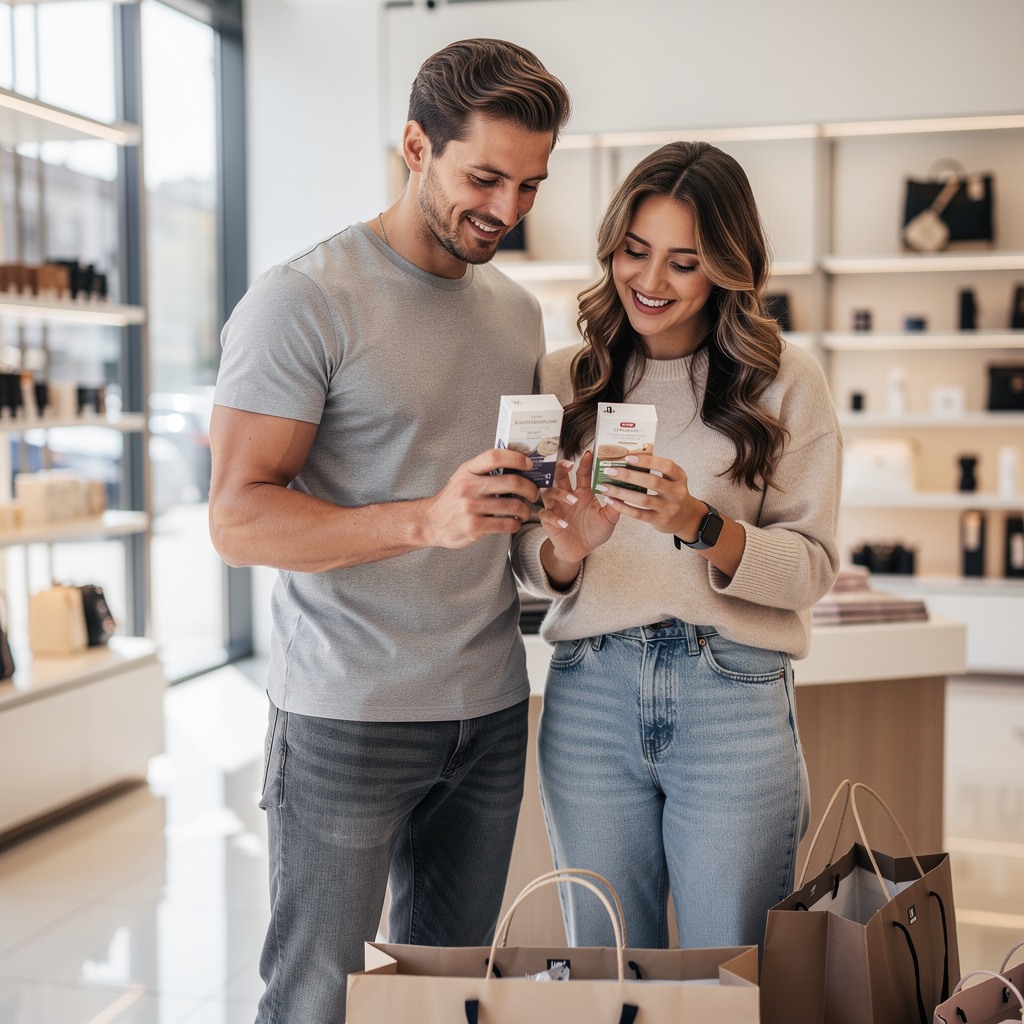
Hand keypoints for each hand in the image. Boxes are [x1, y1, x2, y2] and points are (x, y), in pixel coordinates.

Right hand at [421, 448, 539, 548]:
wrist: (430, 522)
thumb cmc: (452, 499)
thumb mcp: (463, 477)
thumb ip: (484, 471)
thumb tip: (517, 465)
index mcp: (468, 470)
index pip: (494, 456)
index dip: (516, 458)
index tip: (529, 464)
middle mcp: (469, 487)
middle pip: (512, 482)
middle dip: (530, 489)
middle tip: (534, 494)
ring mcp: (471, 507)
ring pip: (513, 506)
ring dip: (526, 510)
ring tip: (525, 512)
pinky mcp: (475, 526)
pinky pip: (506, 524)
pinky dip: (516, 524)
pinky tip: (514, 523)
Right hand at [537, 451, 619, 563]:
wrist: (581, 551)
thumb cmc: (594, 532)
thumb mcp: (609, 519)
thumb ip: (616, 506)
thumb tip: (626, 491)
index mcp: (582, 493)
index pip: (582, 474)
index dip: (584, 464)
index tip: (588, 453)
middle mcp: (567, 497)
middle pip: (559, 477)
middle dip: (561, 468)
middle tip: (569, 464)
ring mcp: (556, 508)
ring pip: (549, 492)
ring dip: (560, 493)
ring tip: (573, 500)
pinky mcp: (549, 521)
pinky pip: (545, 514)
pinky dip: (554, 517)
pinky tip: (564, 523)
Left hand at [592, 452, 703, 539]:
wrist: (685, 518)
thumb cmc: (672, 492)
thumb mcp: (671, 479)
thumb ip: (656, 469)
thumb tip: (628, 457)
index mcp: (679, 477)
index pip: (666, 466)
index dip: (648, 461)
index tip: (628, 457)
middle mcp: (676, 492)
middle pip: (652, 482)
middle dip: (629, 475)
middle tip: (610, 471)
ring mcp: (669, 508)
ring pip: (643, 500)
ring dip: (621, 492)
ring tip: (605, 487)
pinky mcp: (660, 520)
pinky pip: (639, 514)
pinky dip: (623, 507)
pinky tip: (611, 501)